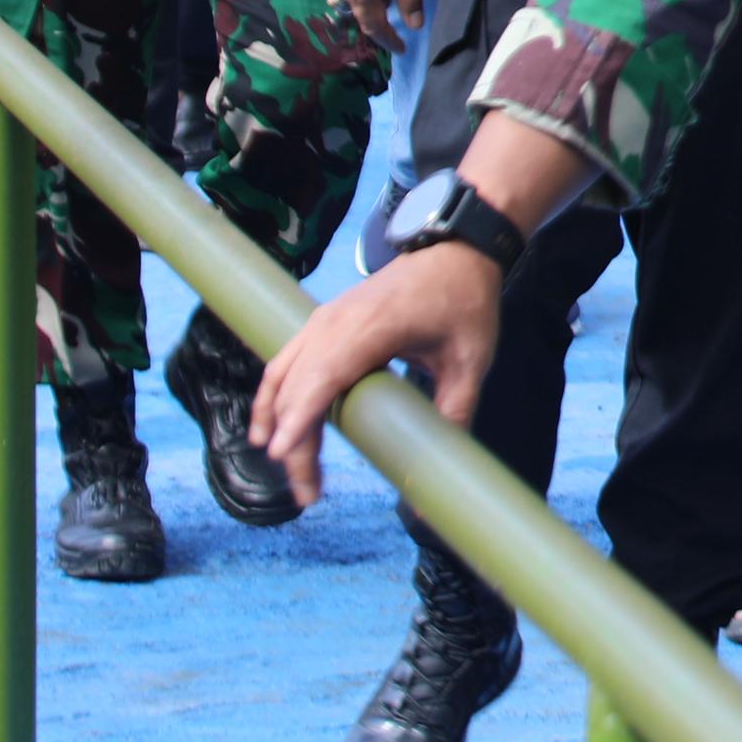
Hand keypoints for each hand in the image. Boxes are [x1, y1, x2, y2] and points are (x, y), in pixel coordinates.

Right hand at [249, 244, 508, 507]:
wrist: (456, 250)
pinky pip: (287, 359)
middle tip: (307, 492)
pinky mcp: (323, 320)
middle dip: (293, 441)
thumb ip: (455, 415)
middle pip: (298, 386)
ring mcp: (324, 318)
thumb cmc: (464, 301)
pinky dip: (275, 393)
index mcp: (373, 327)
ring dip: (275, 418)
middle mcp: (336, 321)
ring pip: (282, 373)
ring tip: (282, 464)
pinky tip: (271, 425)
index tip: (284, 455)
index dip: (300, 417)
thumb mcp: (470, 361)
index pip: (323, 376)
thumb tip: (444, 472)